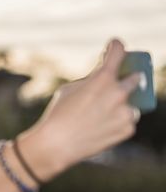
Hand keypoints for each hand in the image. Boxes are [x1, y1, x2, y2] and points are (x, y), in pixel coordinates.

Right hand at [20, 39, 140, 179]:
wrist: (56, 145)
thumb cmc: (58, 115)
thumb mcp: (70, 89)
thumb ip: (91, 80)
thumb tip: (102, 73)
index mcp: (103, 79)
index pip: (118, 52)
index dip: (116, 46)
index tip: (115, 46)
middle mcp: (119, 93)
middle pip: (135, 77)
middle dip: (129, 76)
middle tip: (122, 80)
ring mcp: (126, 113)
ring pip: (131, 104)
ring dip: (122, 105)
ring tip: (101, 115)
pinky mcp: (128, 130)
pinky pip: (127, 121)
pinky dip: (117, 123)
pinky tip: (100, 128)